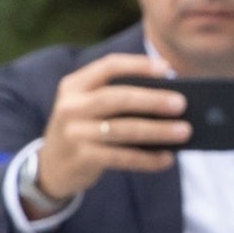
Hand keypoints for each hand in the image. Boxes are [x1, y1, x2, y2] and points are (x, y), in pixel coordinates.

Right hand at [28, 52, 188, 204]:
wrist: (50, 167)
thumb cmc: (83, 130)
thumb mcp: (88, 107)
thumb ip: (116, 99)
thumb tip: (167, 98)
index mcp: (74, 85)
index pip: (108, 66)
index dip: (138, 65)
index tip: (167, 68)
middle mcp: (71, 106)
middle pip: (117, 98)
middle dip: (152, 100)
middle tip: (181, 104)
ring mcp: (74, 133)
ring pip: (122, 130)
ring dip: (157, 131)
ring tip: (183, 131)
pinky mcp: (81, 158)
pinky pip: (121, 157)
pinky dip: (146, 159)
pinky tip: (166, 158)